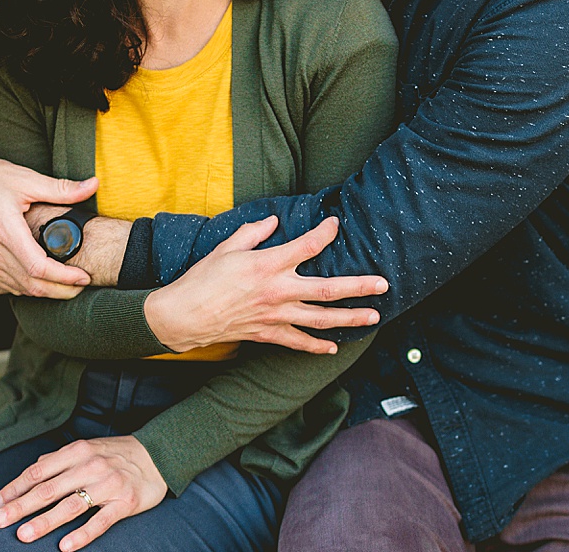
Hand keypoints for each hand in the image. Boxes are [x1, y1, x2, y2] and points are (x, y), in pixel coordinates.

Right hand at [0, 135, 95, 297]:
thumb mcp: (25, 179)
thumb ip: (61, 188)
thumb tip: (93, 185)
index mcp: (3, 229)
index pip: (37, 267)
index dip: (64, 277)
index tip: (83, 276)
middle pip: (30, 285)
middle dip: (61, 290)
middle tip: (81, 284)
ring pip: (16, 289)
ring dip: (43, 291)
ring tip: (66, 284)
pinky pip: (0, 288)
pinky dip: (20, 288)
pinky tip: (35, 281)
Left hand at [0, 436, 166, 550]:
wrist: (158, 455)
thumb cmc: (117, 454)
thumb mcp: (87, 448)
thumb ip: (59, 460)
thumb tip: (33, 471)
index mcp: (78, 451)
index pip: (38, 471)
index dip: (15, 487)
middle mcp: (90, 466)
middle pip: (48, 489)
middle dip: (20, 506)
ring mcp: (107, 485)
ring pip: (70, 506)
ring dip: (44, 521)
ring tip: (23, 535)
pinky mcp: (124, 503)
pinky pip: (99, 521)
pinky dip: (81, 535)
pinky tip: (64, 546)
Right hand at [144, 216, 386, 353]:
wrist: (184, 315)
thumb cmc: (202, 278)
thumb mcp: (227, 247)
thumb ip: (254, 232)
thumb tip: (274, 220)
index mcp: (269, 264)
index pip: (308, 246)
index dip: (326, 233)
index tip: (336, 225)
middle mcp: (278, 290)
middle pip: (328, 289)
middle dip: (359, 286)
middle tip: (383, 284)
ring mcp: (276, 315)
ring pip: (322, 319)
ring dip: (351, 318)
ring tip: (374, 316)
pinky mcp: (268, 333)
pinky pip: (299, 342)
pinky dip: (317, 346)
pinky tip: (334, 347)